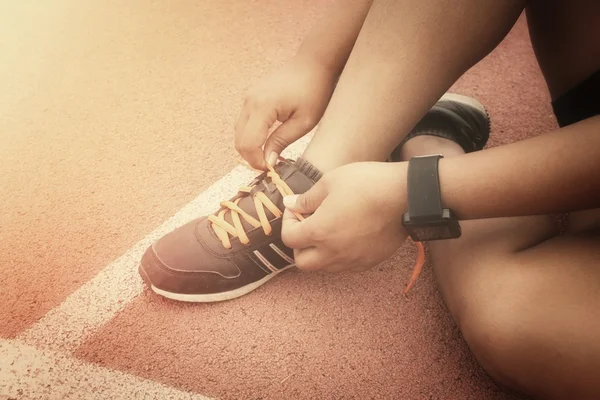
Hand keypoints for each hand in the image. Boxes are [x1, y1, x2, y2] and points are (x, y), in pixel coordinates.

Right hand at [235, 55, 336, 169]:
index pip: (248, 143)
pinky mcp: (250, 97)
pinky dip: (251, 136)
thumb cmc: (314, 91)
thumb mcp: (303, 122)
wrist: (313, 64)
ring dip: (251, 147)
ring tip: (270, 153)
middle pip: (239, 140)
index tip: (271, 169)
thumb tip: (267, 161)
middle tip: (270, 165)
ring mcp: (248, 97)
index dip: (256, 161)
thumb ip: (281, 141)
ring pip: (239, 132)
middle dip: (251, 157)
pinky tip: (267, 140)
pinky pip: (244, 123)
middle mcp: (249, 101)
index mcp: (262, 106)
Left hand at [281, 162, 408, 271]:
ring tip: (328, 230)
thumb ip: (306, 198)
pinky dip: (339, 256)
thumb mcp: (330, 182)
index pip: (289, 238)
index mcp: (319, 232)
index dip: (287, 222)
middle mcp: (333, 253)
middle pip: (302, 262)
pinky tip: (347, 236)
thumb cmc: (367, 183)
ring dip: (318, 252)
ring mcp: (353, 260)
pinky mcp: (370, 261)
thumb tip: (290, 204)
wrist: (407, 195)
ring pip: (324, 267)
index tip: (296, 209)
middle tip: (307, 225)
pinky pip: (346, 266)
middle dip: (299, 245)